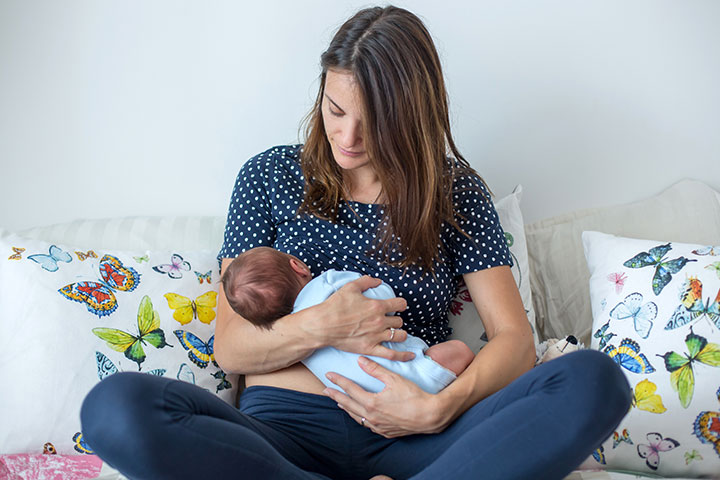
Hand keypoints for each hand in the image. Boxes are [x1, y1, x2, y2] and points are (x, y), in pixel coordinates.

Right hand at [313, 276, 413, 361]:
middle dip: (395, 319)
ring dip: (399, 333)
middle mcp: (379, 321)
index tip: (398, 306)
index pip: (400, 304)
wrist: (323, 325)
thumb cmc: (335, 306)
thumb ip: (366, 281)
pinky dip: (403, 355)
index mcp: (377, 306)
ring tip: (395, 333)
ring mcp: (376, 336)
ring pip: (399, 336)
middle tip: (388, 320)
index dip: (400, 304)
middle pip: (399, 321)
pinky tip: (410, 356)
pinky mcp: (370, 348)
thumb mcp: (350, 287)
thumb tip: (378, 281)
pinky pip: (392, 354)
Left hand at [323, 356, 447, 437]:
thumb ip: (376, 370)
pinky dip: (359, 418)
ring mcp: (377, 426)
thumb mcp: (394, 379)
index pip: (350, 389)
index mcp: (371, 402)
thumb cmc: (414, 396)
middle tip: (326, 390)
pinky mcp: (385, 432)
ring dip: (346, 408)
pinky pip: (367, 425)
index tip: (329, 375)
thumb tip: (361, 360)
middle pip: (348, 405)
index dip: (338, 381)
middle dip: (336, 396)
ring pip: (356, 417)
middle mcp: (371, 416)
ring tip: (339, 402)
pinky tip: (360, 415)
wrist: (430, 416)